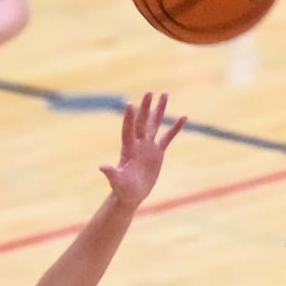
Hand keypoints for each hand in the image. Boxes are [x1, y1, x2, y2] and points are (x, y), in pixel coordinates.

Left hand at [100, 92, 184, 206]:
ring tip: (164, 93)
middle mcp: (138, 144)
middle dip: (146, 108)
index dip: (129, 119)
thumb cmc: (122, 189)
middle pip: (142, 122)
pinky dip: (175, 128)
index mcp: (128, 149)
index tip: (129, 104)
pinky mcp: (158, 152)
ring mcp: (148, 146)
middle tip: (149, 92)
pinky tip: (184, 117)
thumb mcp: (117, 182)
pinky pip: (168, 137)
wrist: (131, 194)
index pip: (128, 131)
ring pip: (155, 124)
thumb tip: (102, 166)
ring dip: (159, 110)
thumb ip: (111, 173)